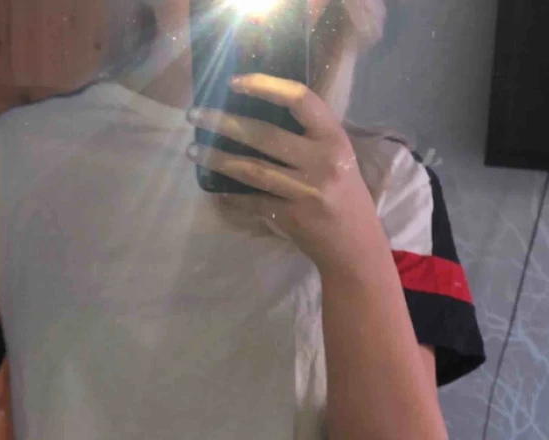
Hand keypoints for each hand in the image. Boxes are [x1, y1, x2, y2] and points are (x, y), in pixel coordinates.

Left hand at [186, 74, 390, 277]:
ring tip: (193, 150)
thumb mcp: (338, 158)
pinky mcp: (291, 218)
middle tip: (194, 115)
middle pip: (265, 135)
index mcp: (334, 138)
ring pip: (252, 169)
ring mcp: (304, 192)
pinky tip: (214, 189)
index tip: (234, 82)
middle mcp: (321, 162)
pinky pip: (253, 201)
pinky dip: (232, 196)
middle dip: (224, 122)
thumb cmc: (346, 196)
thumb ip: (309, 138)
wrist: (356, 248)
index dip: (265, 85)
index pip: (300, 99)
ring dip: (218, 158)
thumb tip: (257, 114)